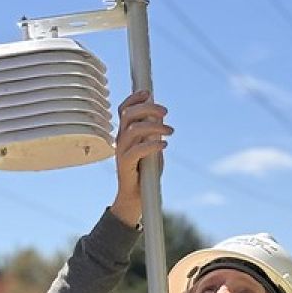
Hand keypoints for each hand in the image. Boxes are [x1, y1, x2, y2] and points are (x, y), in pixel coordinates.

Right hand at [111, 91, 172, 227]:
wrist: (136, 200)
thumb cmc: (145, 175)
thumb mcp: (153, 150)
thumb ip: (154, 134)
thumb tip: (160, 118)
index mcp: (125, 134)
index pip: (124, 110)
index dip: (134, 98)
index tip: (148, 93)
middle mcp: (120, 140)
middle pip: (129, 115)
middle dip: (148, 108)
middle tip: (166, 112)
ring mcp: (121, 152)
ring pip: (133, 130)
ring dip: (154, 126)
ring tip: (170, 131)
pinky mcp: (125, 165)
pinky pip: (137, 150)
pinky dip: (152, 145)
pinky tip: (164, 145)